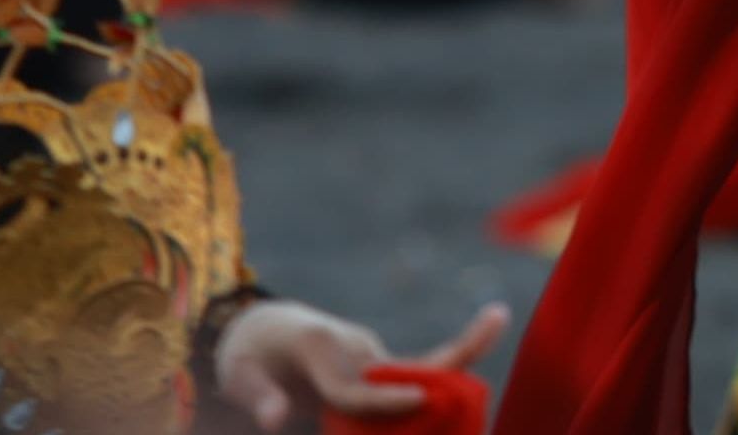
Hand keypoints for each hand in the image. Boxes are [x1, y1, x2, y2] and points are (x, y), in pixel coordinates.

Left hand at [215, 297, 509, 429]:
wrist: (260, 331)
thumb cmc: (247, 359)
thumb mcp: (238, 377)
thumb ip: (257, 397)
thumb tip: (275, 420)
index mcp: (318, 346)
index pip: (351, 387)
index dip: (382, 399)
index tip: (419, 401)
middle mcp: (354, 345)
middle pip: (410, 361)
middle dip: (457, 347)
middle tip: (498, 317)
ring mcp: (370, 353)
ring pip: (420, 369)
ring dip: (459, 361)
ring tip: (499, 324)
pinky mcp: (378, 363)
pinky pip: (413, 379)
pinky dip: (442, 384)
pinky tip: (465, 398)